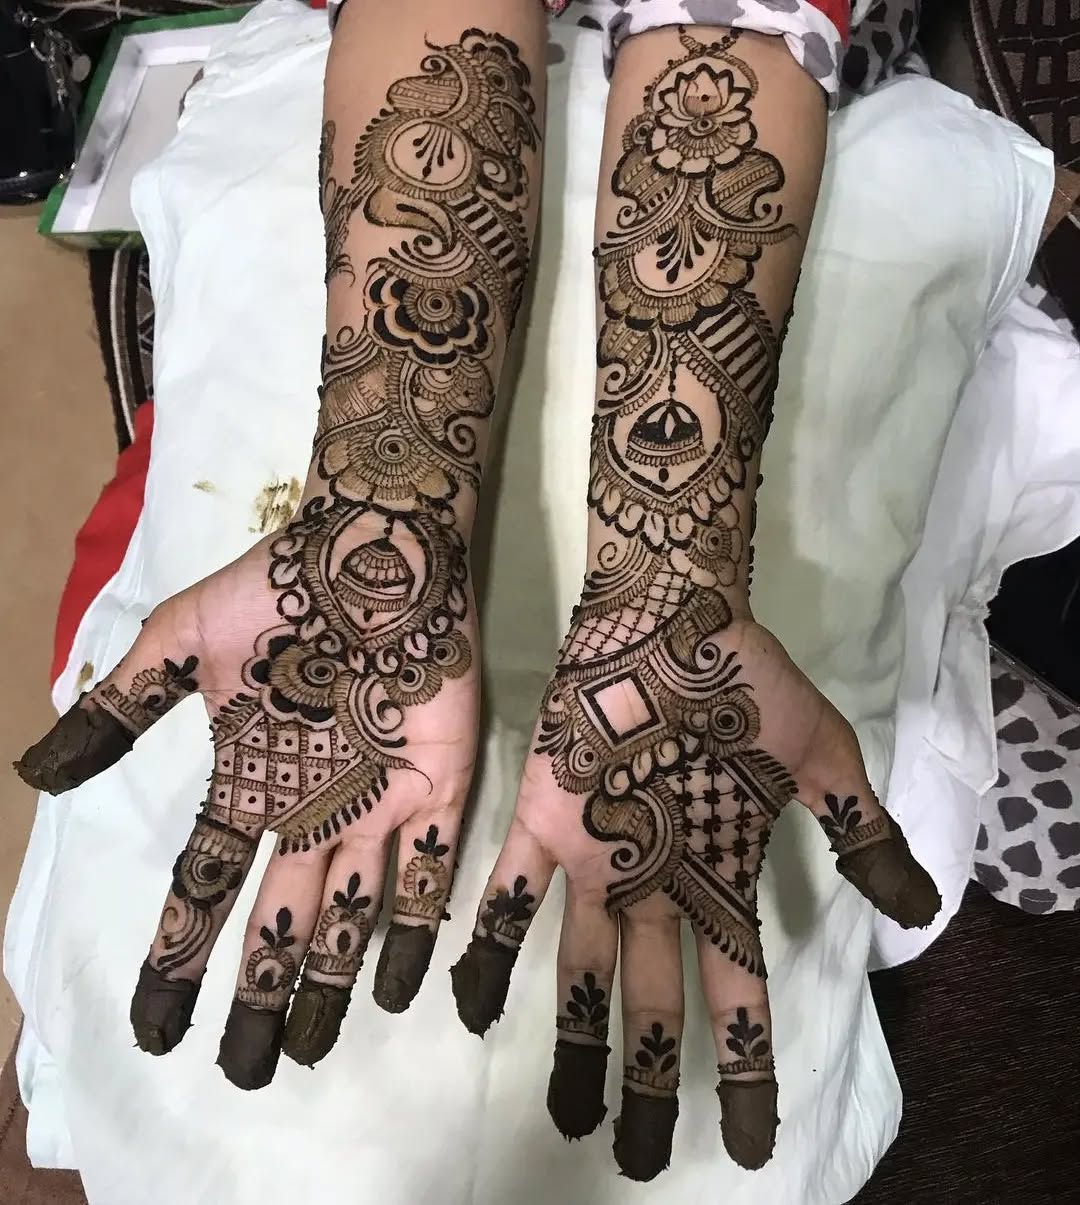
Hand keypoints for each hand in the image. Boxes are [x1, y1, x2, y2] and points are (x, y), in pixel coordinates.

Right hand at [18, 494, 477, 1088]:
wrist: (372, 550)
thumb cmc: (278, 593)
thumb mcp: (182, 644)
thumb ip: (120, 706)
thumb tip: (33, 771)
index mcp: (251, 786)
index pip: (205, 889)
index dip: (176, 957)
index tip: (152, 1026)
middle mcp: (312, 813)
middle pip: (279, 924)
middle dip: (261, 995)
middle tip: (247, 1070)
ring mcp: (376, 805)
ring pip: (348, 915)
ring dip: (328, 981)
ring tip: (311, 1048)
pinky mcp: (438, 786)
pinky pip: (424, 870)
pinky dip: (412, 928)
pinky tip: (396, 985)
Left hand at [451, 581, 938, 1179]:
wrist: (672, 610)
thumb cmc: (745, 681)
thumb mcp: (820, 754)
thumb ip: (857, 828)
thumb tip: (920, 908)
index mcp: (719, 876)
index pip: (739, 992)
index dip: (749, 1067)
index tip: (756, 1142)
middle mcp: (655, 883)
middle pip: (655, 1001)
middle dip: (650, 1077)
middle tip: (640, 1158)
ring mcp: (596, 856)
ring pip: (581, 967)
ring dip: (575, 1039)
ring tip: (569, 1111)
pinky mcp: (542, 817)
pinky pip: (508, 893)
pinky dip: (490, 948)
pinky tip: (468, 1004)